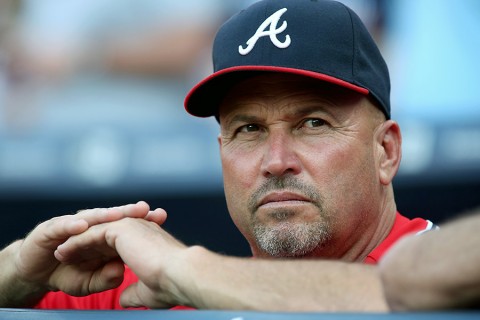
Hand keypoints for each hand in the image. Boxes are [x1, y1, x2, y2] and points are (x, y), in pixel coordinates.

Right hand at [13, 201, 165, 296]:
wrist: (36, 272)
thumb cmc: (68, 273)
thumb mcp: (90, 281)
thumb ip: (106, 278)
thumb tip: (121, 272)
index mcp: (104, 235)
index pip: (126, 225)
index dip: (143, 221)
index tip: (161, 218)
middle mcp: (91, 225)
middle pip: (112, 216)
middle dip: (129, 211)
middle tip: (145, 208)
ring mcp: (71, 225)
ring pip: (90, 217)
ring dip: (103, 214)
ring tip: (118, 214)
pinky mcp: (50, 229)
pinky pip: (62, 226)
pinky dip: (72, 225)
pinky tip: (82, 225)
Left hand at [56, 216, 189, 308]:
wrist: (179, 274)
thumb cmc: (169, 285)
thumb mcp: (147, 291)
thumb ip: (134, 292)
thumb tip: (125, 299)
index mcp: (145, 240)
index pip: (116, 243)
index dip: (98, 253)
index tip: (84, 264)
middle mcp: (137, 227)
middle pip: (103, 234)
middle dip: (84, 246)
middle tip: (66, 255)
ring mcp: (129, 224)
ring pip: (95, 231)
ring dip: (76, 243)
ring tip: (60, 253)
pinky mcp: (119, 227)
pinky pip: (91, 234)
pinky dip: (76, 242)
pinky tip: (63, 251)